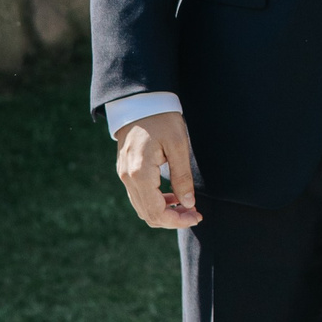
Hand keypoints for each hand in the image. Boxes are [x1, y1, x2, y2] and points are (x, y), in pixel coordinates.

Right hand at [116, 110, 202, 228]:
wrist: (141, 101)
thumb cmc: (162, 118)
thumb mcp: (179, 145)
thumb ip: (182, 177)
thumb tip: (189, 204)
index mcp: (140, 173)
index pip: (156, 212)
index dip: (177, 220)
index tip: (197, 216)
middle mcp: (127, 178)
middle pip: (148, 214)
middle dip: (172, 219)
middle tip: (195, 213)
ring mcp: (124, 175)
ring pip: (142, 208)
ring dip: (164, 212)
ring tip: (187, 206)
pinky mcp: (125, 171)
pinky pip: (139, 196)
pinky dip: (156, 202)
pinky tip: (173, 196)